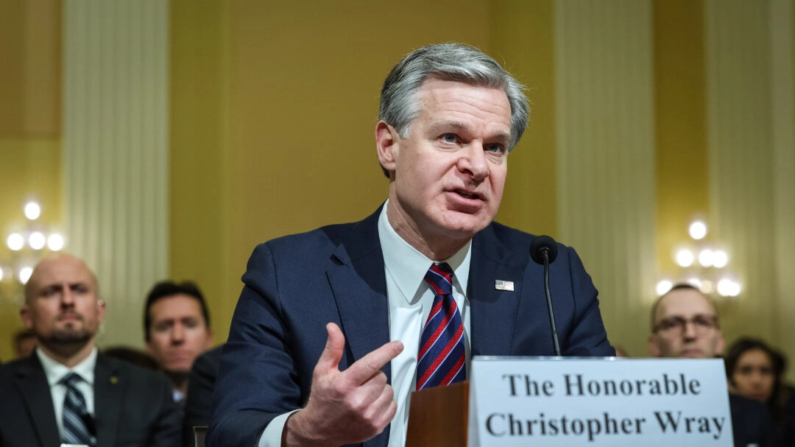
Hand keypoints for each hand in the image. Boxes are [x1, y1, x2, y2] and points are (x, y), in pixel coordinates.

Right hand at [284, 323, 403, 446]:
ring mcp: (368, 416)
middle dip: (374, 376)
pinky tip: (372, 404)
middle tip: (361, 382)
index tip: (398, 345)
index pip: (370, 364)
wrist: (319, 431)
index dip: (386, 352)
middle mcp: (357, 401)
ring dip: (381, 389)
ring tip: (365, 394)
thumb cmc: (322, 396)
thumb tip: (333, 326)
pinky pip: (393, 406)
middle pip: (382, 377)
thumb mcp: (322, 371)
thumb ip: (332, 349)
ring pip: (389, 391)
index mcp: (344, 384)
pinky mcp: (376, 427)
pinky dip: (386, 402)